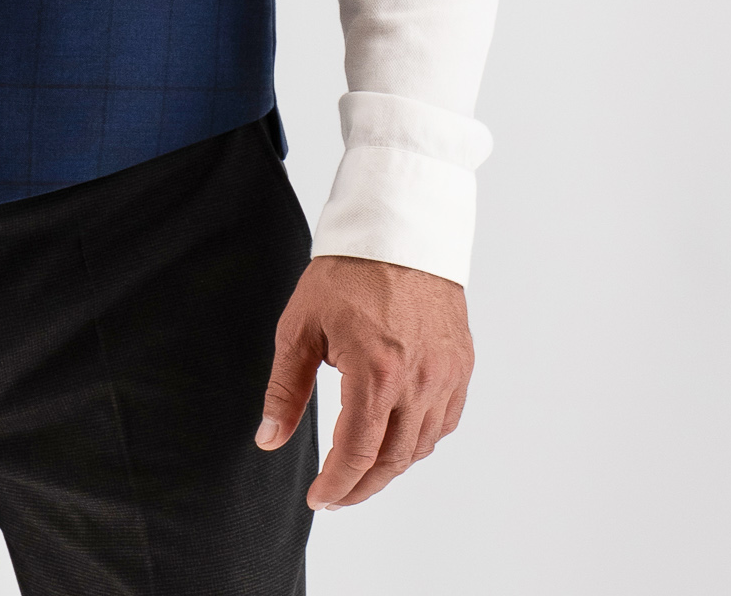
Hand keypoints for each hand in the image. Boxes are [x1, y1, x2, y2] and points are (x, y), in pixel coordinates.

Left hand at [254, 255, 472, 509]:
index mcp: (376, 373)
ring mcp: (446, 376)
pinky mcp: (461, 366)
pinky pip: (443, 422)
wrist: (399, 231)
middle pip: (393, 461)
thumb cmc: (345, 273)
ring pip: (421, 447)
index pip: (357, 454)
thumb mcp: (300, 327)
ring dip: (390, 468)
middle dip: (361, 487)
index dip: (336, 486)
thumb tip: (269, 439)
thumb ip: (285, 389)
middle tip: (335, 495)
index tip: (317, 499)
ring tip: (360, 470)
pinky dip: (419, 441)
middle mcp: (418, 382)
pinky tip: (396, 438)